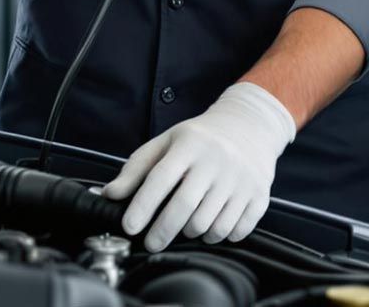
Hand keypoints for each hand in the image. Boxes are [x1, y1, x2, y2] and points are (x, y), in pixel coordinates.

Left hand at [101, 82, 295, 251]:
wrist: (250, 126)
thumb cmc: (200, 138)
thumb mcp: (166, 142)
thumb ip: (136, 168)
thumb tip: (109, 194)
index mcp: (190, 144)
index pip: (161, 178)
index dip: (142, 206)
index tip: (129, 227)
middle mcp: (217, 160)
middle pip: (185, 207)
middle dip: (162, 232)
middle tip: (151, 243)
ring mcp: (241, 179)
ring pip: (209, 225)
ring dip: (192, 233)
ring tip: (186, 223)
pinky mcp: (258, 196)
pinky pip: (234, 231)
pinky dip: (219, 236)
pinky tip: (212, 223)